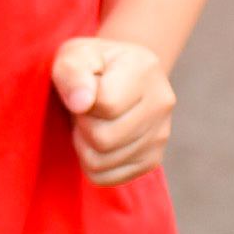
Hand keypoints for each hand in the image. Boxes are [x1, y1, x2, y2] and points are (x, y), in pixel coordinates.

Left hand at [51, 37, 174, 186]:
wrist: (117, 75)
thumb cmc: (90, 65)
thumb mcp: (74, 55)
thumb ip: (72, 73)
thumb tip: (81, 103)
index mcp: (144, 69)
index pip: (106, 104)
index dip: (83, 102)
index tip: (85, 90)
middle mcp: (161, 102)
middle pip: (103, 138)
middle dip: (83, 125)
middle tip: (86, 110)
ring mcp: (161, 134)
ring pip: (102, 161)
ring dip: (84, 144)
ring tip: (93, 122)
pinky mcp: (153, 159)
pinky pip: (107, 178)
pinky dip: (93, 163)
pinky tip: (99, 139)